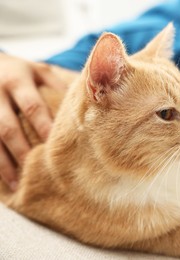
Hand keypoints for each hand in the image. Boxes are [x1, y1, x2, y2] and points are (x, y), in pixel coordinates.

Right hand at [0, 53, 65, 189]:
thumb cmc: (21, 71)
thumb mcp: (39, 71)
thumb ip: (58, 85)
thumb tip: (87, 105)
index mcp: (17, 80)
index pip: (33, 107)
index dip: (44, 127)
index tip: (57, 147)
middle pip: (7, 127)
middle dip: (21, 150)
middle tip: (35, 170)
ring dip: (2, 163)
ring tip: (15, 184)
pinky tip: (0, 177)